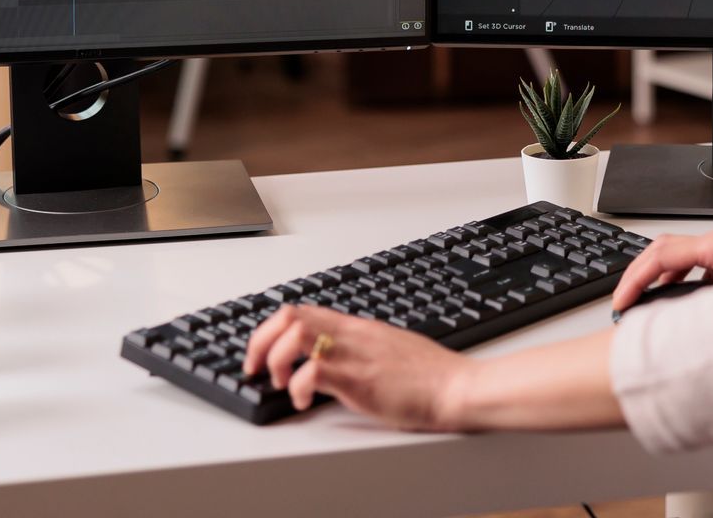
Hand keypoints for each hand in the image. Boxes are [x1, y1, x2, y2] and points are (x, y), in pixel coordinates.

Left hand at [243, 303, 471, 429]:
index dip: (271, 329)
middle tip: (256, 368)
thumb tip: (336, 357)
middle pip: (290, 315)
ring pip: (296, 335)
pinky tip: (304, 402)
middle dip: (261, 341)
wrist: (456, 387)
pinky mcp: (360, 379)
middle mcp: (351, 334)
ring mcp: (355, 354)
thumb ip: (359, 348)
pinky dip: (297, 387)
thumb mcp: (387, 349)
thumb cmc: (428, 376)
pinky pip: (314, 372)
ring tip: (282, 382)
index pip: (302, 310)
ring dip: (276, 360)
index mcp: (356, 327)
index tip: (261, 352)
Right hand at [610, 229, 712, 313]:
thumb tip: (654, 316)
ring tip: (639, 299)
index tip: (621, 302)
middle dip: (638, 274)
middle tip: (622, 299)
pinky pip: (691, 265)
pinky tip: (668, 297)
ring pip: (675, 255)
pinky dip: (672, 279)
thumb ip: (686, 308)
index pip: (660, 255)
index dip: (635, 280)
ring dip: (654, 276)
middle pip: (663, 248)